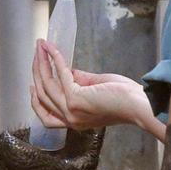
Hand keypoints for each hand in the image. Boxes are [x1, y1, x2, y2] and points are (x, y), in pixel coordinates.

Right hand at [30, 40, 151, 131]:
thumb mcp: (96, 89)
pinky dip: (55, 59)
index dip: (35, 99)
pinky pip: (60, 75)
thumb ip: (79, 81)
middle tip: (36, 54)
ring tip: (40, 48)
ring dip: (41, 63)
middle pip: (42, 97)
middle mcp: (69, 120)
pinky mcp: (75, 99)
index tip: (32, 83)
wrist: (138, 104)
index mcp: (74, 122)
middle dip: (37, 72)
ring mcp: (70, 111)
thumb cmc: (124, 97)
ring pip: (46, 86)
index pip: (46, 115)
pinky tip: (52, 49)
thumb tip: (65, 70)